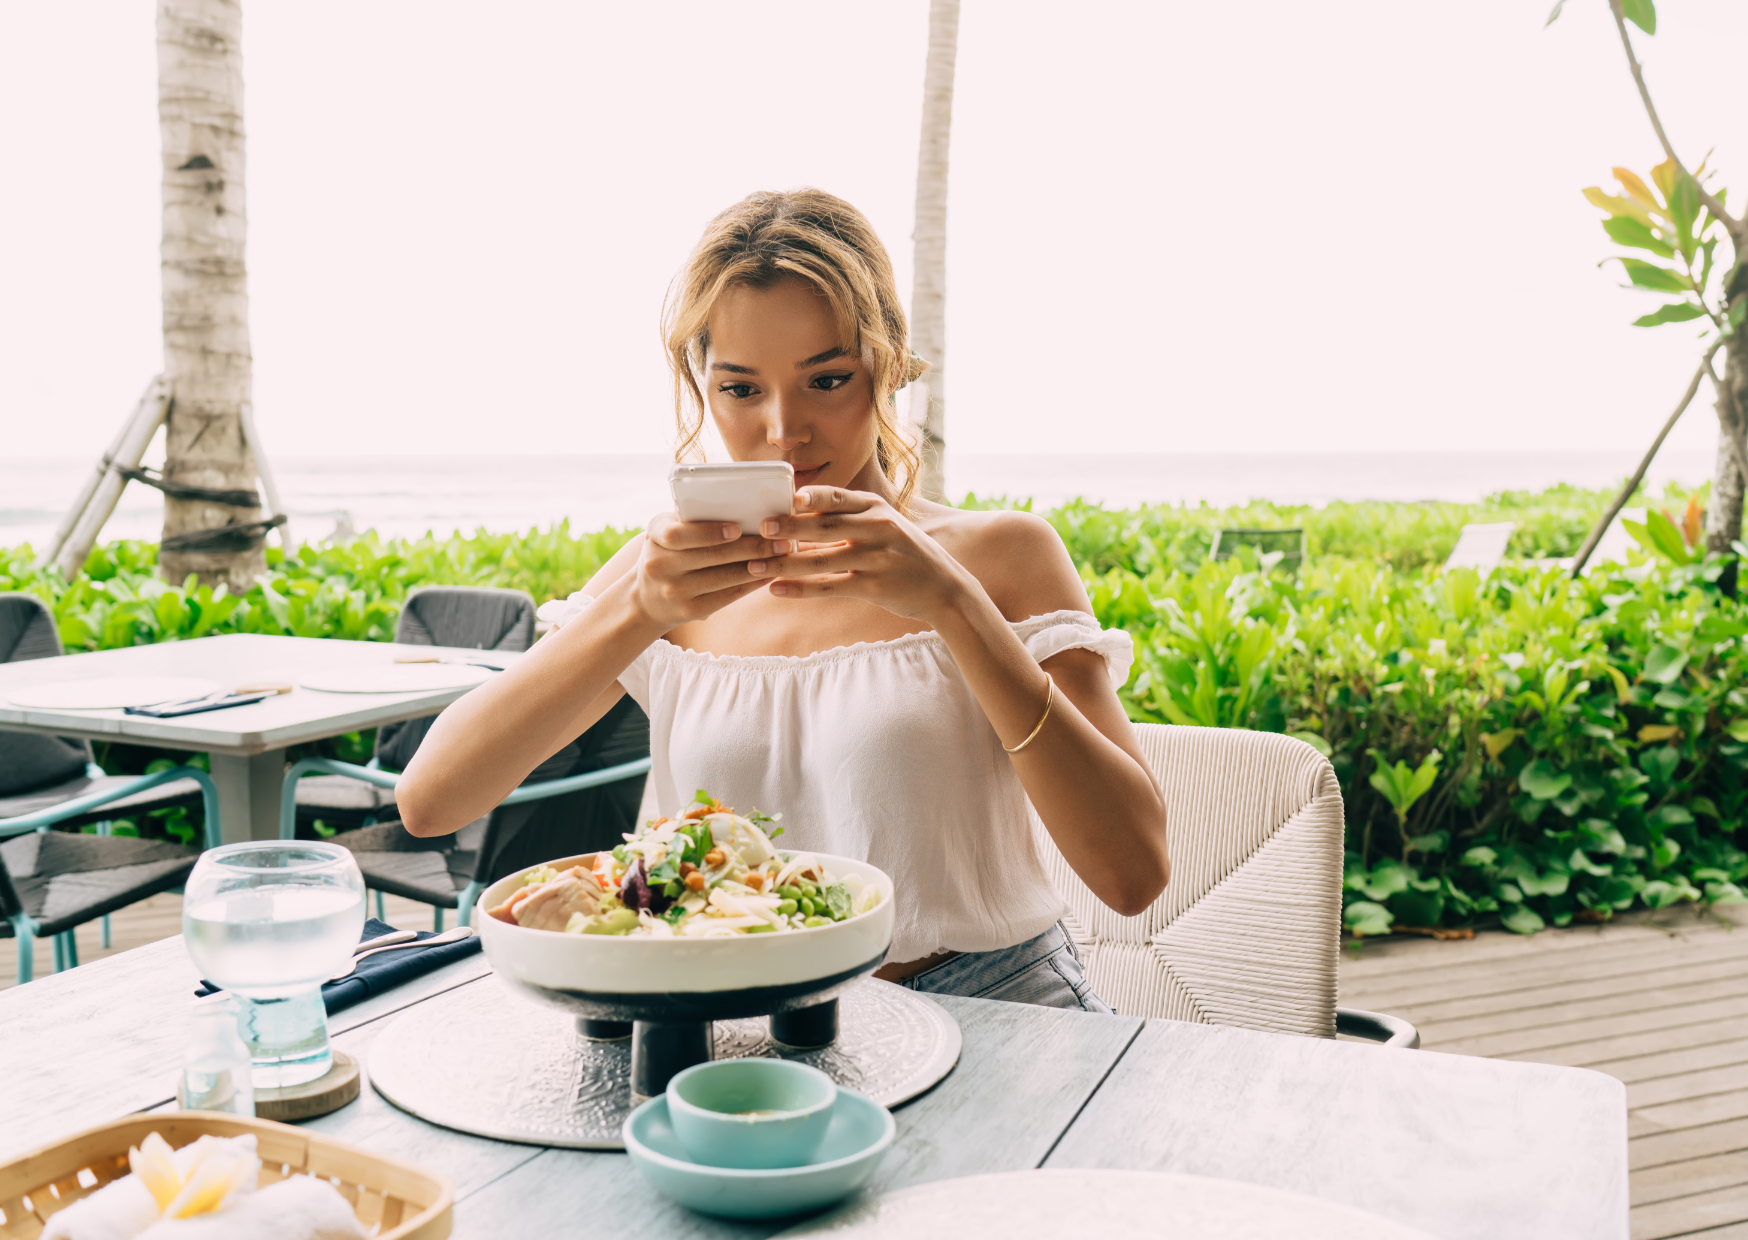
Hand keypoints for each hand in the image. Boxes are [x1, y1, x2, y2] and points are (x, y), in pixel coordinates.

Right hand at [629, 514, 791, 628]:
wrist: (647, 598)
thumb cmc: (670, 552)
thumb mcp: (669, 530)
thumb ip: (693, 519)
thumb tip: (746, 507)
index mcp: (656, 535)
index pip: (678, 534)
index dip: (708, 532)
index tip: (737, 528)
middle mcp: (659, 564)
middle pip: (711, 556)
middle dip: (751, 547)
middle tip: (782, 540)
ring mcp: (674, 591)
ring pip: (724, 577)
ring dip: (758, 566)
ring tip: (782, 555)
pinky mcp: (690, 611)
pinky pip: (728, 596)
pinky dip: (751, 584)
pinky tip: (770, 574)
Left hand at [749, 487, 972, 621]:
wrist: (944, 589)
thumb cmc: (905, 554)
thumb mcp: (885, 525)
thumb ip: (849, 518)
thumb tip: (800, 511)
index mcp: (876, 508)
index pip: (839, 497)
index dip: (812, 497)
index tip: (785, 496)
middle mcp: (878, 529)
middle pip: (825, 527)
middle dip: (789, 527)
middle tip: (760, 529)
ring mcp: (877, 559)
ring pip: (822, 560)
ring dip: (785, 564)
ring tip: (755, 565)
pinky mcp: (874, 588)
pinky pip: (829, 587)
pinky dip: (800, 589)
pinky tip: (775, 590)